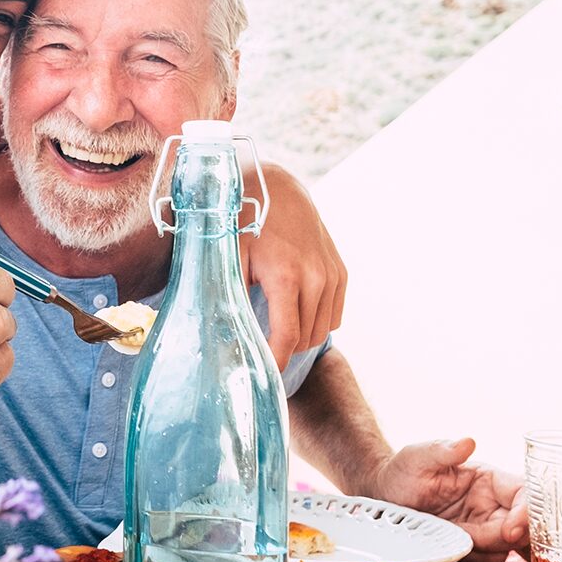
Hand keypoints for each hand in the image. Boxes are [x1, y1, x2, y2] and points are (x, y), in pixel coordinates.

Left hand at [244, 162, 345, 371]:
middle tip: (259, 345)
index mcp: (286, 276)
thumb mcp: (226, 257)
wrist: (276, 188)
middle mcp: (316, 277)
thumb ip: (227, 295)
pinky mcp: (341, 272)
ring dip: (300, 335)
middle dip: (283, 348)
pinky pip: (334, 315)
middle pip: (305, 338)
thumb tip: (220, 335)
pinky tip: (294, 310)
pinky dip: (316, 320)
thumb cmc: (241, 222)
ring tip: (274, 325)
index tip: (262, 373)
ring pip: (321, 330)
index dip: (275, 362)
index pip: (287, 338)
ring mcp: (332, 274)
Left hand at [368, 438, 529, 561]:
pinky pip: (487, 560)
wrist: (383, 497)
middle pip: (524, 526)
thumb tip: (468, 442)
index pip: (524, 494)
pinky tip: (454, 550)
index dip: (526, 513)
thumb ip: (442, 451)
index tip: (511, 530)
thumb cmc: (403, 471)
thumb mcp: (418, 457)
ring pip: (506, 547)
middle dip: (512, 538)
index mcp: (489, 480)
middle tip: (480, 540)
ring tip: (456, 540)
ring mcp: (483, 528)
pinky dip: (476, 560)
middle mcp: (493, 504)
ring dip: (488, 550)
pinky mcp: (471, 547)